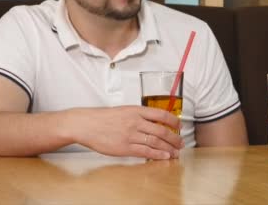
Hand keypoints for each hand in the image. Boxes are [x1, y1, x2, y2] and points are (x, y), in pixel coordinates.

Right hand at [69, 106, 184, 159]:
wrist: (86, 124)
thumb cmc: (104, 118)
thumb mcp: (124, 110)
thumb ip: (140, 115)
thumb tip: (156, 121)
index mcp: (136, 110)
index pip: (161, 114)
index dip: (173, 120)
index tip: (180, 125)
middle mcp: (135, 122)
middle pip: (161, 130)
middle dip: (174, 138)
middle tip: (181, 143)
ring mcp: (130, 135)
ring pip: (155, 141)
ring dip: (168, 148)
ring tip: (176, 152)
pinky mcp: (124, 147)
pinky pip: (145, 151)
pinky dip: (157, 154)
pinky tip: (164, 156)